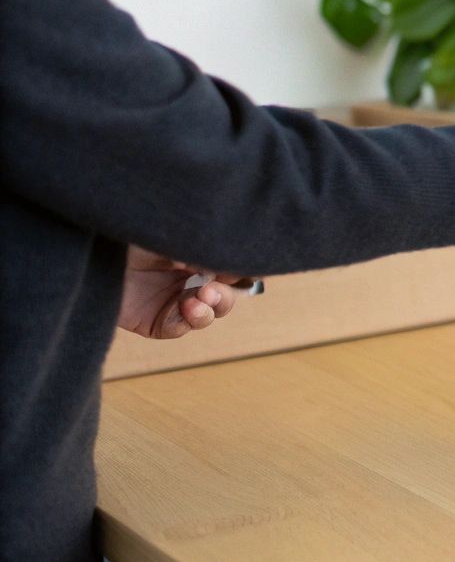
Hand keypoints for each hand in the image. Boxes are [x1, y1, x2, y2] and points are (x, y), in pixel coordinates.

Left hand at [117, 245, 242, 338]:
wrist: (92, 251)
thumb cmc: (132, 233)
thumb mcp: (174, 235)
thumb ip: (203, 249)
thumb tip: (229, 265)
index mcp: (196, 254)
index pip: (231, 266)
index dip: (245, 269)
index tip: (254, 268)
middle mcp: (188, 278)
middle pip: (225, 293)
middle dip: (226, 293)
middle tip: (213, 287)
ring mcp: (171, 301)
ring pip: (208, 313)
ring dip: (211, 308)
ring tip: (198, 299)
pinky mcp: (153, 321)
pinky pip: (179, 328)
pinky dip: (187, 321)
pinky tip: (185, 309)